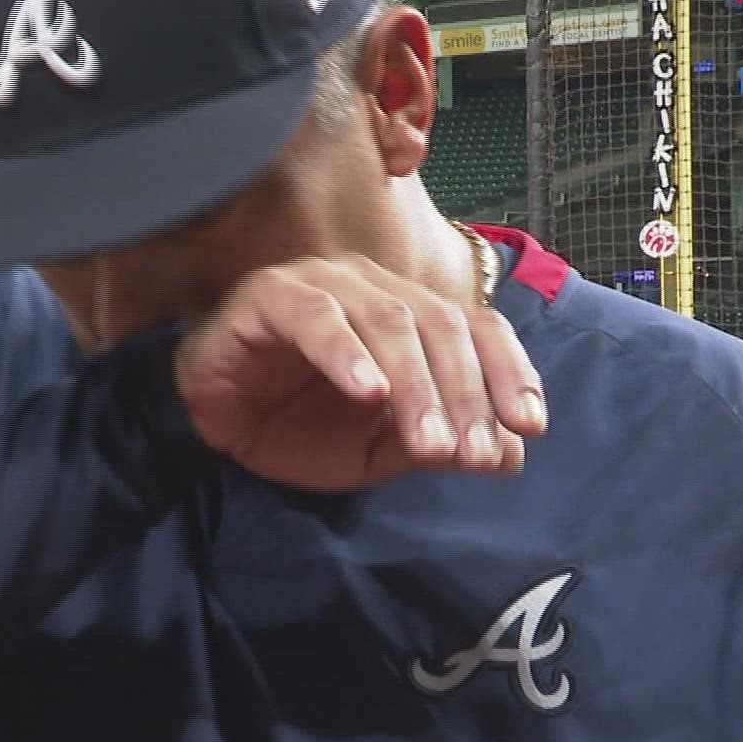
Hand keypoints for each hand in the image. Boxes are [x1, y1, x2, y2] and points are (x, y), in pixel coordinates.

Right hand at [174, 257, 545, 491]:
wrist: (213, 424)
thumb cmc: (297, 427)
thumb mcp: (377, 450)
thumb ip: (436, 446)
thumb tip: (508, 455)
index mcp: (411, 315)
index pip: (478, 329)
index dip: (510, 372)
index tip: (528, 426)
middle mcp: (375, 288)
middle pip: (440, 327)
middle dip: (464, 393)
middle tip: (469, 452)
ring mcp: (323, 285)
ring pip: (387, 322)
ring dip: (415, 384)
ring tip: (427, 439)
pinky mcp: (270, 297)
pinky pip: (317, 318)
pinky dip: (346, 355)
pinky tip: (367, 393)